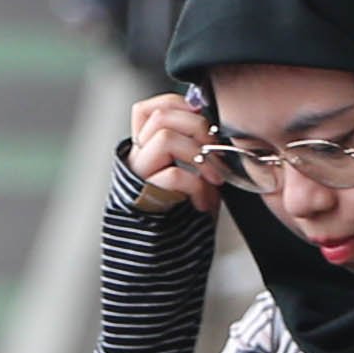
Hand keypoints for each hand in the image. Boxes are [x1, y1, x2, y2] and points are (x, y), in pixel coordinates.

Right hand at [122, 89, 221, 213]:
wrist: (169, 247)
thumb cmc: (183, 206)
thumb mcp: (191, 170)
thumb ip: (196, 146)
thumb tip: (215, 126)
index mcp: (145, 146)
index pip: (148, 109)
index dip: (176, 105)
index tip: (201, 118)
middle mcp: (138, 156)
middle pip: (160, 116)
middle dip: (197, 126)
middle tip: (215, 149)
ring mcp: (140, 174)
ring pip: (164, 138)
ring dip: (198, 154)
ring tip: (213, 177)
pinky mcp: (146, 194)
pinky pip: (173, 174)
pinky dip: (196, 186)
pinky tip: (203, 202)